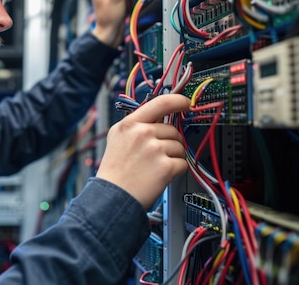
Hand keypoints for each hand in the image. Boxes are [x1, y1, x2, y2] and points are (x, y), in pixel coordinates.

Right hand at [96, 94, 189, 208]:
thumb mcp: (118, 138)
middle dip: (170, 143)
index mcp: (130, 124)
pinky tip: (160, 176)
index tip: (185, 103)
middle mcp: (142, 133)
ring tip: (155, 167)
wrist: (113, 196)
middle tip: (155, 156)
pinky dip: (176, 171)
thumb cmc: (115, 171)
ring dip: (173, 158)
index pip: (160, 103)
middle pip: (173, 131)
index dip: (177, 101)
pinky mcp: (165, 166)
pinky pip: (183, 164)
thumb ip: (137, 125)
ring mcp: (154, 149)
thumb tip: (159, 118)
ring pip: (180, 148)